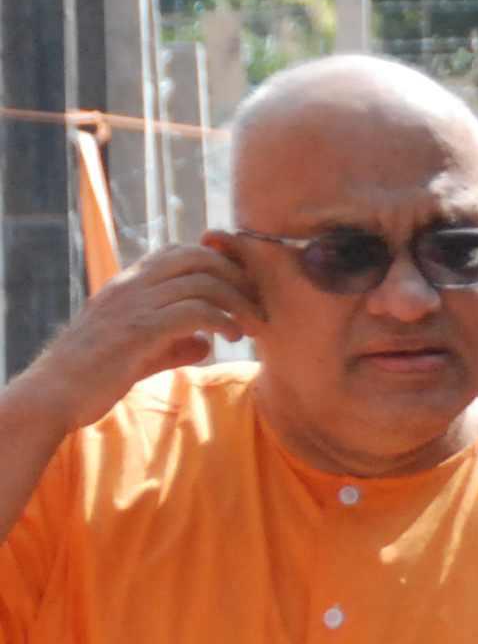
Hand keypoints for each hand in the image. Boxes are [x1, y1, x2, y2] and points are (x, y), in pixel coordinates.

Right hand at [10, 238, 267, 433]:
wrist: (55, 392)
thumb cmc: (94, 375)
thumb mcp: (140, 352)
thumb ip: (173, 344)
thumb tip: (204, 344)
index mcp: (128, 283)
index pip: (180, 251)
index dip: (218, 263)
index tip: (241, 290)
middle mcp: (131, 285)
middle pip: (198, 257)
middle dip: (236, 277)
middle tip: (255, 305)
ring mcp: (134, 304)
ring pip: (203, 282)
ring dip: (237, 303)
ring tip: (250, 327)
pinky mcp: (140, 329)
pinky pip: (195, 312)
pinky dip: (223, 321)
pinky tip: (231, 338)